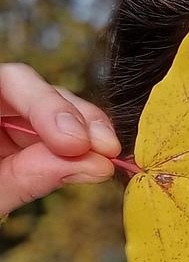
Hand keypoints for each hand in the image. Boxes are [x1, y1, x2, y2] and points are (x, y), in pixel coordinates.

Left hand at [0, 63, 122, 218]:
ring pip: (50, 103)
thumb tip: (92, 165)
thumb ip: (28, 177)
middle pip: (29, 87)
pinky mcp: (20, 140)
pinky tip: (97, 157)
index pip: (5, 83)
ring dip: (84, 127)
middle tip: (100, 147)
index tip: (72, 143)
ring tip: (104, 155)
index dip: (44, 104)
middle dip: (69, 114)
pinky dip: (81, 144)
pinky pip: (56, 131)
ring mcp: (2, 122)